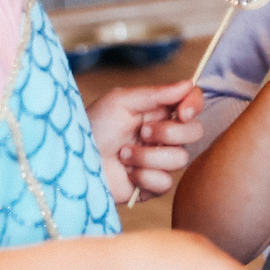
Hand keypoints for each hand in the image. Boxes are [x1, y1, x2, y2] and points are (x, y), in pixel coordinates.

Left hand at [90, 82, 206, 201]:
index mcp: (158, 111)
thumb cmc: (92, 126)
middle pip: (195, 132)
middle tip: (142, 132)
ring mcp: (160, 161)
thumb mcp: (120, 101)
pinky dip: (144, 176)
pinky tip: (127, 173)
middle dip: (169, 132)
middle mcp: (164, 135)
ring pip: (180, 159)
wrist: (74, 162)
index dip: (194, 105)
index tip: (183, 112)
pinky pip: (166, 182)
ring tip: (123, 154)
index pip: (192, 103)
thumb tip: (189, 83)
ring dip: (148, 156)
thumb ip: (156, 93)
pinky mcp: (152, 186)